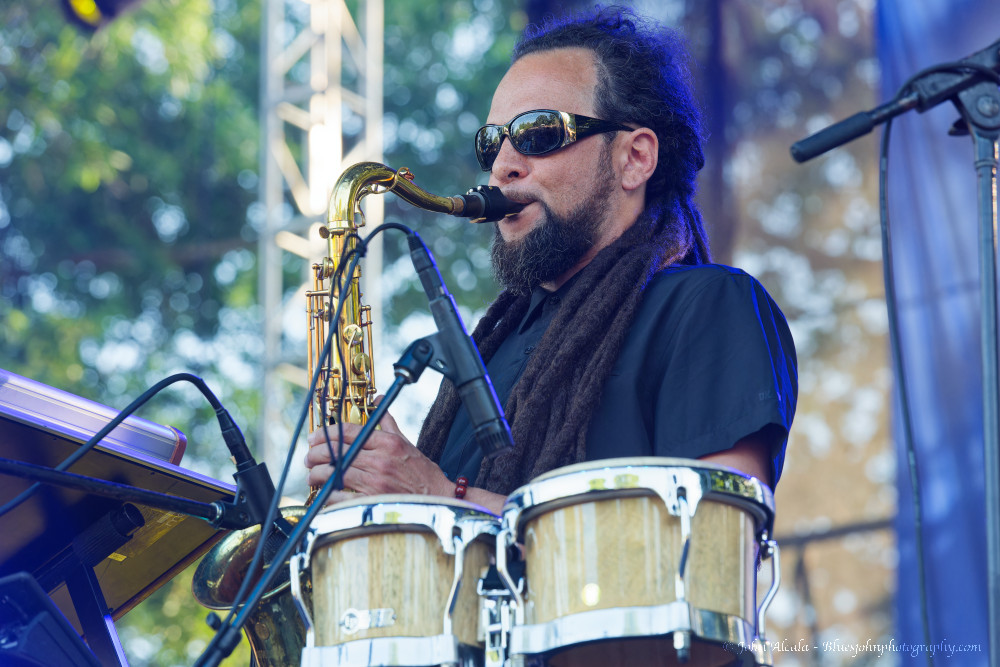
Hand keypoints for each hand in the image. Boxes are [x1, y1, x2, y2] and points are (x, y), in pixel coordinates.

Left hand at [304, 406, 452, 502]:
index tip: (314, 437)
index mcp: (387, 443)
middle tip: (308, 457)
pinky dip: (329, 497)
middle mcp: (379, 460)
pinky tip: (323, 495)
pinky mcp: (373, 501)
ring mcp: (375, 482)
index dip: (326, 433)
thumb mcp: (406, 441)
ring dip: (318, 474)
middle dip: (316, 454)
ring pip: (335, 474)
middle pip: (338, 452)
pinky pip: (342, 498)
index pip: (349, 432)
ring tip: (312, 475)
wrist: (438, 497)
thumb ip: (388, 421)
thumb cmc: (422, 472)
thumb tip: (377, 400)